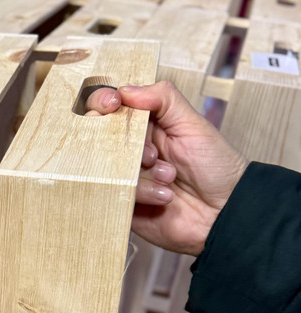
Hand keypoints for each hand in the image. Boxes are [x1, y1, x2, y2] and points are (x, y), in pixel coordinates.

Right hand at [83, 82, 246, 254]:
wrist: (224, 211)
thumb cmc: (215, 167)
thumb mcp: (193, 124)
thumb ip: (163, 99)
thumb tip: (125, 89)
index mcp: (143, 126)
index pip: (108, 107)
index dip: (103, 102)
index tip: (112, 104)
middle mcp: (128, 149)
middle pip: (98, 134)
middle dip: (127, 144)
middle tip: (153, 154)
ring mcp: (123, 175)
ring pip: (106, 164)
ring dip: (142, 171)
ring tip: (169, 178)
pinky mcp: (122, 200)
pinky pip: (113, 191)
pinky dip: (142, 192)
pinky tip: (163, 196)